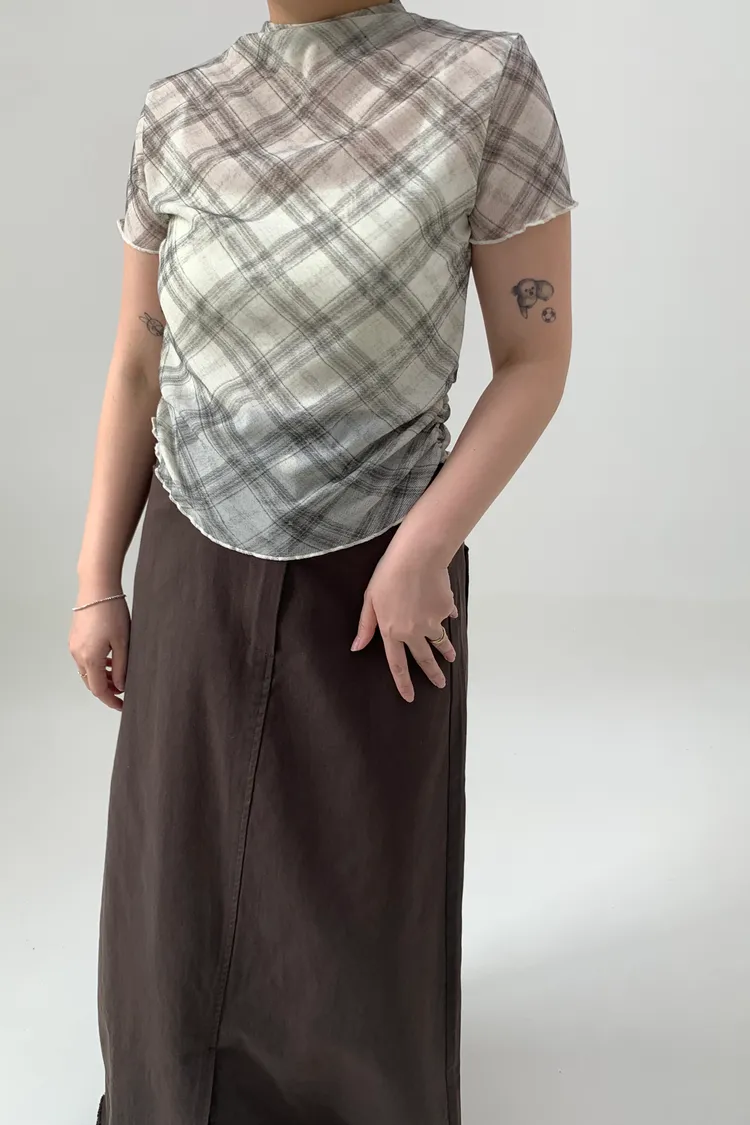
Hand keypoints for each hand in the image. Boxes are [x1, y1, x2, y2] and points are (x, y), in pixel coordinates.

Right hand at [68, 595, 130, 710]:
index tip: (122, 706)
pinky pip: (84, 658)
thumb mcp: (123, 642)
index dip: (110, 700)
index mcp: (90, 658)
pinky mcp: (75, 637)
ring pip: (87, 670)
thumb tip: (120, 686)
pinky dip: (96, 664)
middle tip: (123, 691)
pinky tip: (110, 660)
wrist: (97, 588)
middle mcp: (77, 654)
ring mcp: (74, 645)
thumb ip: (121, 667)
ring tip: (119, 675)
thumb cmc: (112, 612)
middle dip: (106, 689)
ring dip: (102, 676)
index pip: (98, 689)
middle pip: (90, 682)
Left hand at [350, 540, 458, 701]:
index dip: (404, 683)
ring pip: (440, 642)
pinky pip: (447, 616)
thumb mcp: (369, 599)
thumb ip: (365, 626)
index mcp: (392, 632)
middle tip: (440, 684)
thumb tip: (356, 647)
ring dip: (446, 652)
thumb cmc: (388, 574)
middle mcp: (413, 632)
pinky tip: (447, 613)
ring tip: (451, 657)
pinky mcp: (445, 610)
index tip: (410, 697)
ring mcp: (431, 622)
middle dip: (433, 674)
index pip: (397, 665)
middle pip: (424, 659)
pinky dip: (447, 615)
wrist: (417, 556)